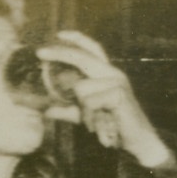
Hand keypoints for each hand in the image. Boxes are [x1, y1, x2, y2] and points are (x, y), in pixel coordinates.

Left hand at [38, 32, 170, 166]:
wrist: (138, 143)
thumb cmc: (114, 127)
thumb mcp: (86, 116)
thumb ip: (67, 111)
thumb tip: (46, 111)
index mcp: (107, 74)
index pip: (93, 50)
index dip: (77, 40)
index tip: (59, 34)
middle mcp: (113, 74)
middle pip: (82, 58)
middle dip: (60, 53)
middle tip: (39, 53)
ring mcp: (117, 82)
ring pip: (81, 89)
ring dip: (83, 112)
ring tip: (96, 124)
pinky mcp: (118, 94)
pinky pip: (88, 102)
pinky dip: (89, 117)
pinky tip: (101, 127)